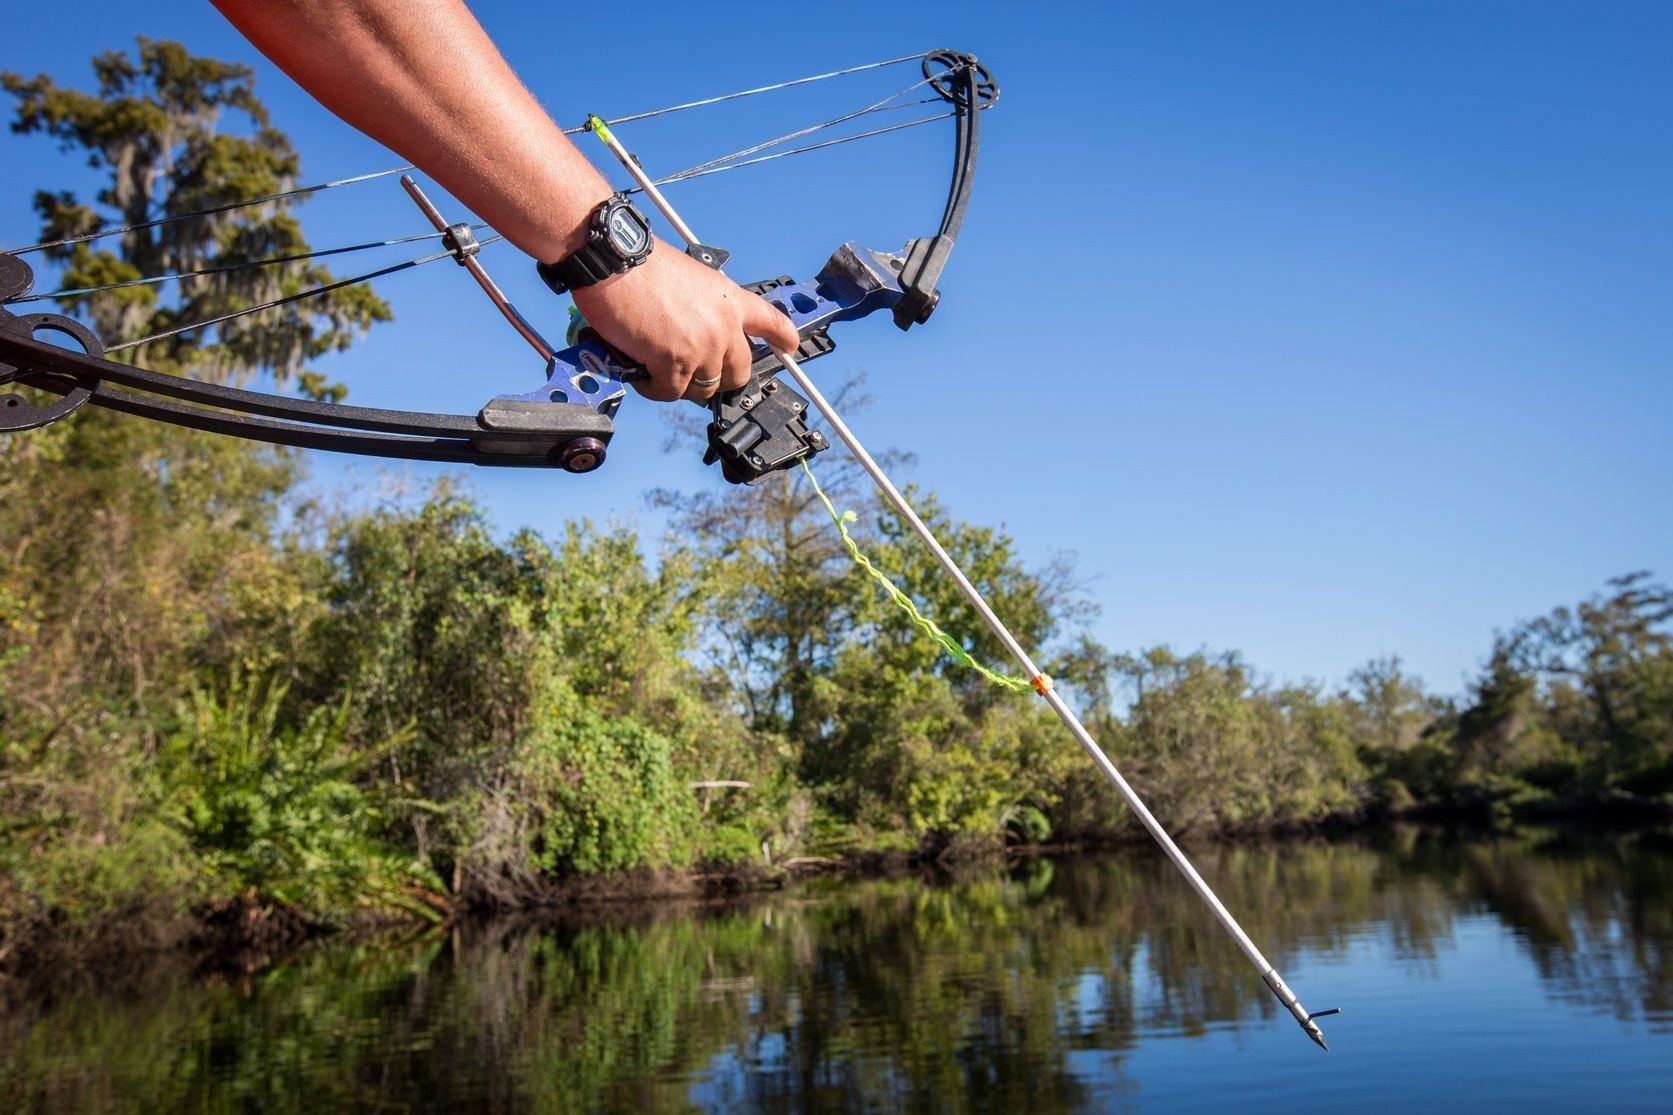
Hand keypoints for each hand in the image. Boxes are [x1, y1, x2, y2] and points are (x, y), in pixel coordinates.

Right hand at [571, 240, 801, 402]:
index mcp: (730, 300)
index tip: (790, 347)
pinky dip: (654, 387)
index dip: (784, 338)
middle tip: (693, 372)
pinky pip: (671, 392)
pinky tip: (641, 373)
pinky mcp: (675, 364)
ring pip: (703, 388)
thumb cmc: (643, 264)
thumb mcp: (691, 278)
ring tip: (657, 367)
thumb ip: (704, 307)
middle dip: (717, 378)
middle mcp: (724, 326)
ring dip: (680, 383)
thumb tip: (694, 331)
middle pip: (738, 373)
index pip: (771, 321)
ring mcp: (702, 348)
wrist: (617, 262)